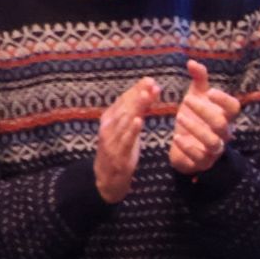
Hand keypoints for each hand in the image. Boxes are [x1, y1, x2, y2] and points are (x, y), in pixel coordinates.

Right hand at [94, 77, 159, 202]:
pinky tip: (139, 121)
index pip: (124, 100)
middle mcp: (109, 126)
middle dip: (139, 94)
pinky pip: (125, 140)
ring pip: (125, 120)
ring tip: (147, 95)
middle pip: (125, 107)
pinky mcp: (118, 154)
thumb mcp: (127, 129)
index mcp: (110, 118)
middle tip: (152, 84)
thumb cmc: (119, 149)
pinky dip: (131, 130)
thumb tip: (148, 92)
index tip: (150, 80)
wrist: (106, 178)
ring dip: (137, 107)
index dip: (136, 89)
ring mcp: (112, 140)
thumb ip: (136, 112)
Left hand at [169, 60, 242, 175]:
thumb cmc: (194, 119)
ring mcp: (213, 149)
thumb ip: (198, 80)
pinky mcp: (202, 162)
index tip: (209, 92)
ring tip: (179, 117)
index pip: (234, 108)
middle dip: (204, 111)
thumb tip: (192, 62)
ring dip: (196, 129)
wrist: (185, 147)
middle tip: (186, 100)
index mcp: (223, 116)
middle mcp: (222, 133)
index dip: (224, 100)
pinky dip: (188, 147)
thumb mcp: (196, 97)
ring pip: (212, 142)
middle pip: (221, 124)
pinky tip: (177, 137)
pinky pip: (199, 157)